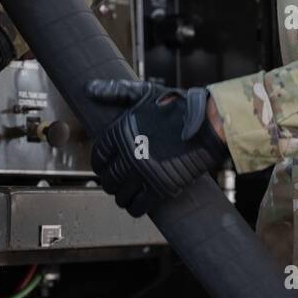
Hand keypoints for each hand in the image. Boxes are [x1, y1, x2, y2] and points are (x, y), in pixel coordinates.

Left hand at [86, 78, 229, 217]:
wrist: (208, 123)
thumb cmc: (178, 106)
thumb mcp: (145, 92)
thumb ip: (116, 92)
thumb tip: (89, 89)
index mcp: (121, 131)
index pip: (98, 155)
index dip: (99, 164)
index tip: (104, 168)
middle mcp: (128, 152)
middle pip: (108, 177)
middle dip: (110, 182)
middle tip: (115, 184)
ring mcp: (143, 171)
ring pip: (120, 194)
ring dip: (121, 197)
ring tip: (125, 196)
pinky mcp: (160, 186)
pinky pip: (138, 206)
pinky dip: (134, 208)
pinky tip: (136, 205)